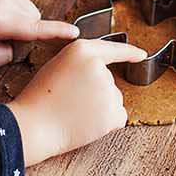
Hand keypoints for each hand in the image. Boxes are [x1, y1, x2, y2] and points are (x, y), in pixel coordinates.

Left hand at [0, 0, 78, 72]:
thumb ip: (4, 58)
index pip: (32, 28)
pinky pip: (23, 1)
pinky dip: (14, 10)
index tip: (75, 33)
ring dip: (19, 21)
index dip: (56, 32)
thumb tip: (22, 44)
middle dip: (23, 32)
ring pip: (30, 10)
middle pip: (34, 20)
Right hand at [7, 38, 148, 164]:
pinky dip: (107, 123)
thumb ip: (81, 63)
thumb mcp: (56, 66)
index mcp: (82, 50)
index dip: (129, 52)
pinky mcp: (113, 113)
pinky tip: (87, 124)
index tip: (141, 55)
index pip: (113, 49)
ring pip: (113, 99)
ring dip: (101, 108)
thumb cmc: (39, 98)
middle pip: (109, 80)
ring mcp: (108, 89)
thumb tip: (100, 73)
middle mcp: (99, 67)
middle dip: (95, 92)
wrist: (34, 126)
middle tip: (70, 101)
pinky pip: (118, 116)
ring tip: (75, 113)